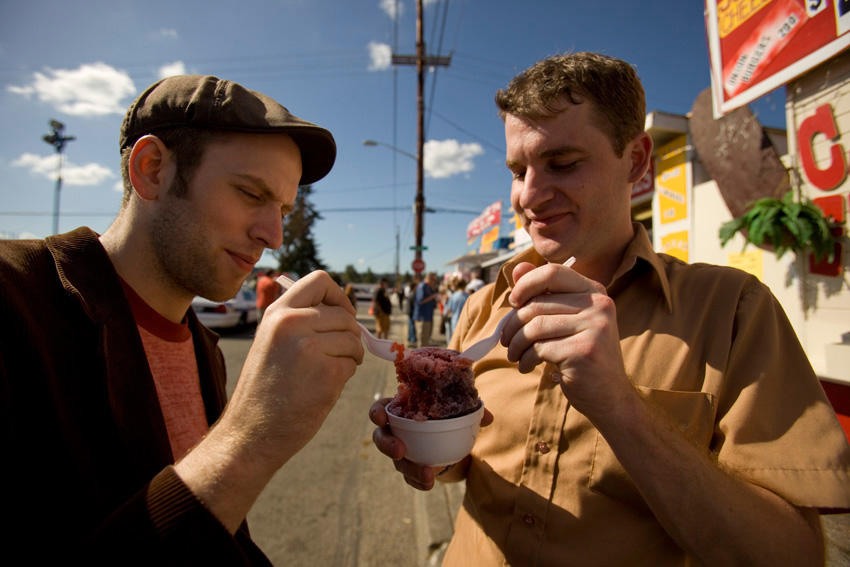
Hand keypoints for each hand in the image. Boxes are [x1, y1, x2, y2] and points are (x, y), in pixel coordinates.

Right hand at [176, 270, 363, 531]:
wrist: (250, 433)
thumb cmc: (264, 391)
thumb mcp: (271, 341)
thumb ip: (298, 321)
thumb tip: (341, 309)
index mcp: (277, 313)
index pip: (320, 280)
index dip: (338, 296)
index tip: (341, 315)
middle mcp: (292, 323)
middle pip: (344, 315)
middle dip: (349, 336)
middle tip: (338, 356)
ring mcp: (310, 347)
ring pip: (353, 339)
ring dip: (350, 356)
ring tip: (326, 373)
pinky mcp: (327, 372)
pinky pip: (353, 363)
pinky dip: (345, 375)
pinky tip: (323, 388)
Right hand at [369, 398, 493, 489]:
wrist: (448, 435)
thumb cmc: (445, 413)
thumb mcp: (457, 407)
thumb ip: (471, 409)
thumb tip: (487, 417)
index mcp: (400, 409)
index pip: (380, 409)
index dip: (377, 413)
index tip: (382, 418)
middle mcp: (395, 431)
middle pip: (381, 438)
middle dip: (388, 445)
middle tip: (400, 450)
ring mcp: (400, 451)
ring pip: (397, 462)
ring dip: (409, 469)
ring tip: (427, 476)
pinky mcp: (409, 467)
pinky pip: (409, 477)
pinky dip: (418, 481)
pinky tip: (429, 484)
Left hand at [502, 262, 633, 421]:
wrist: (609, 395)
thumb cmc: (582, 354)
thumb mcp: (566, 320)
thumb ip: (543, 294)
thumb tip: (517, 268)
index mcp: (595, 291)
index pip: (552, 272)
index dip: (525, 284)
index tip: (513, 302)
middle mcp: (599, 305)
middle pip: (537, 304)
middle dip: (513, 324)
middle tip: (508, 341)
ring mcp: (595, 327)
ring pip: (534, 327)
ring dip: (517, 344)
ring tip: (515, 355)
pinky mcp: (584, 351)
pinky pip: (540, 348)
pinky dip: (526, 359)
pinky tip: (527, 366)